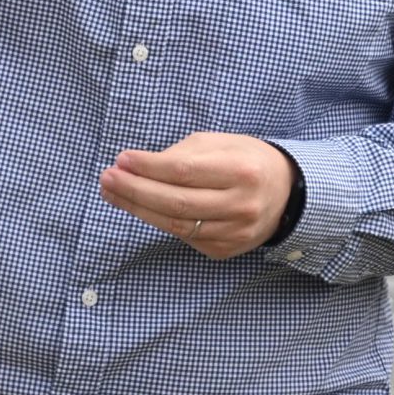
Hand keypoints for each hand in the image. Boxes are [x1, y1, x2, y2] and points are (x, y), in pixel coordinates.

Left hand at [101, 133, 295, 260]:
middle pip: (176, 201)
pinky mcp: (224, 250)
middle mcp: (240, 205)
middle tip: (108, 178)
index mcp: (241, 171)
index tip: (122, 159)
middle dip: (135, 190)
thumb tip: (139, 166)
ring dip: (137, 208)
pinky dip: (158, 220)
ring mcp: (233, 233)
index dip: (149, 167)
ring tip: (112, 193)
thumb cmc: (246, 160)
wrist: (285, 193)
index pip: (184, 171)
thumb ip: (183, 153)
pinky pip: (183, 236)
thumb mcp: (222, 143)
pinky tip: (139, 207)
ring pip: (175, 224)